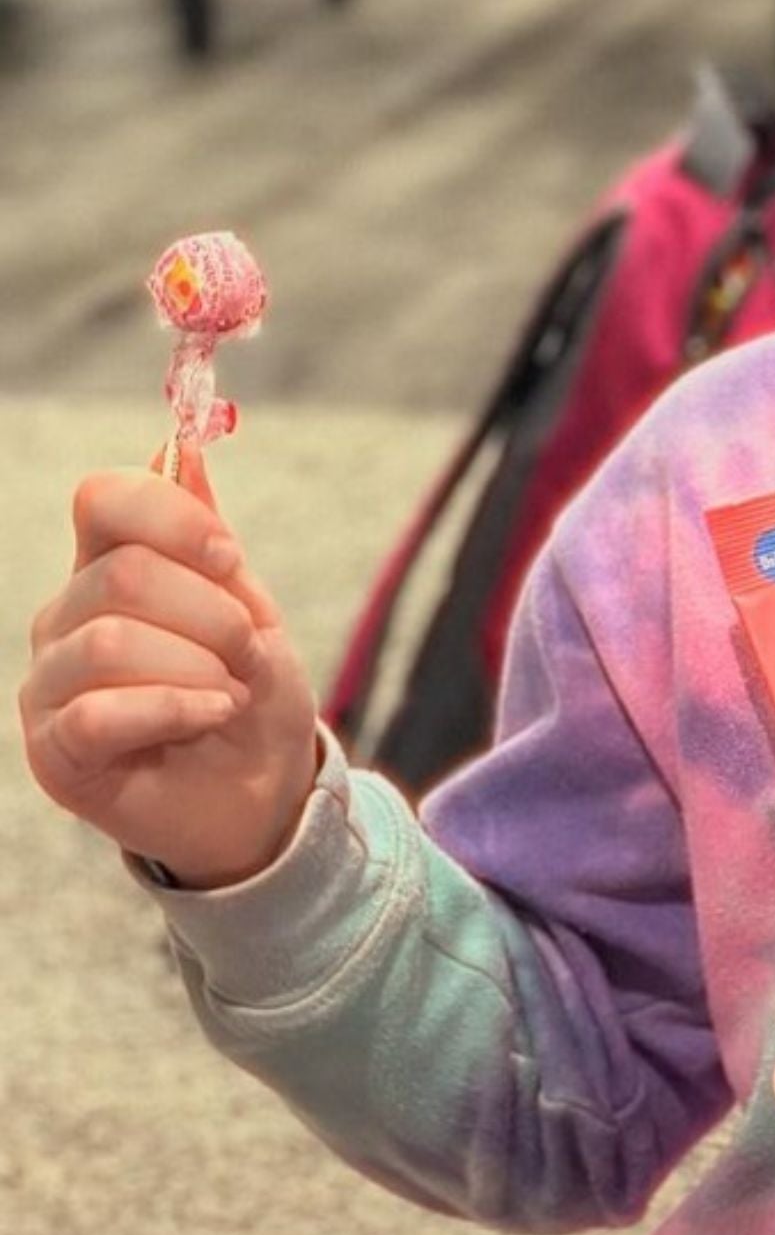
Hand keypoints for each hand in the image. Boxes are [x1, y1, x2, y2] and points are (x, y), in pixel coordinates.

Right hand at [21, 446, 319, 887]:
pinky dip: (177, 708)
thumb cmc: (252, 692)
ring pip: (111, 640)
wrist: (263, 789)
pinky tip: (211, 716)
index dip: (172, 517)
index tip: (229, 557)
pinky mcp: (55, 751)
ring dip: (200, 667)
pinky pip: (101, 711)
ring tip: (229, 692)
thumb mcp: (249, 606)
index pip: (104, 498)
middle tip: (247, 652)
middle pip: (124, 574)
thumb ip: (208, 535)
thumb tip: (180, 445)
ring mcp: (51, 684)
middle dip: (213, 614)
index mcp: (108, 567)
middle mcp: (65, 617)